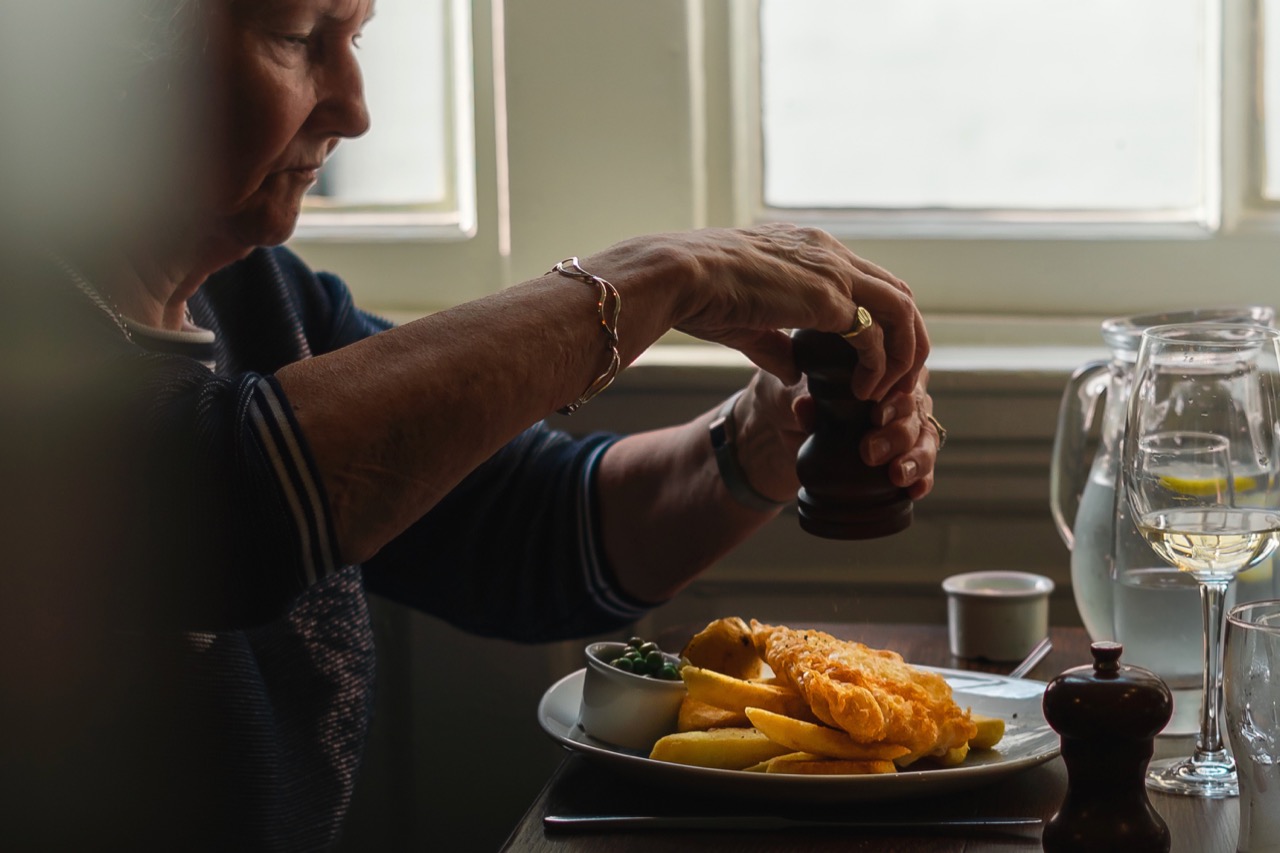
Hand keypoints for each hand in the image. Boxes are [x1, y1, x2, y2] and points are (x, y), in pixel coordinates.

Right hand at [585, 223, 928, 400]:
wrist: (680, 275)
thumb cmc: (698, 293)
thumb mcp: (745, 321)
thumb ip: (774, 344)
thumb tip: (792, 371)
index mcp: (811, 249)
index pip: (869, 281)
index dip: (880, 324)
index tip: (873, 362)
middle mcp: (831, 254)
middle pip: (898, 294)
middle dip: (907, 341)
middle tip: (898, 383)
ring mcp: (834, 272)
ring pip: (901, 311)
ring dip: (903, 356)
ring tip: (889, 393)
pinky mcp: (829, 299)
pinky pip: (875, 336)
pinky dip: (878, 368)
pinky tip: (863, 392)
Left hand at [731, 367, 938, 503]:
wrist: (780, 428)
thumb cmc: (789, 397)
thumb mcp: (788, 393)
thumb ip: (798, 398)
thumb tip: (803, 404)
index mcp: (878, 366)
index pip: (899, 377)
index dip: (892, 398)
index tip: (875, 415)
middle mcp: (900, 391)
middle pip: (914, 410)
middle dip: (896, 434)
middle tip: (870, 451)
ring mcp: (907, 422)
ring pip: (925, 438)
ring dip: (915, 459)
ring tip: (897, 475)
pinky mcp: (903, 453)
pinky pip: (922, 466)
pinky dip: (922, 478)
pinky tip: (914, 490)